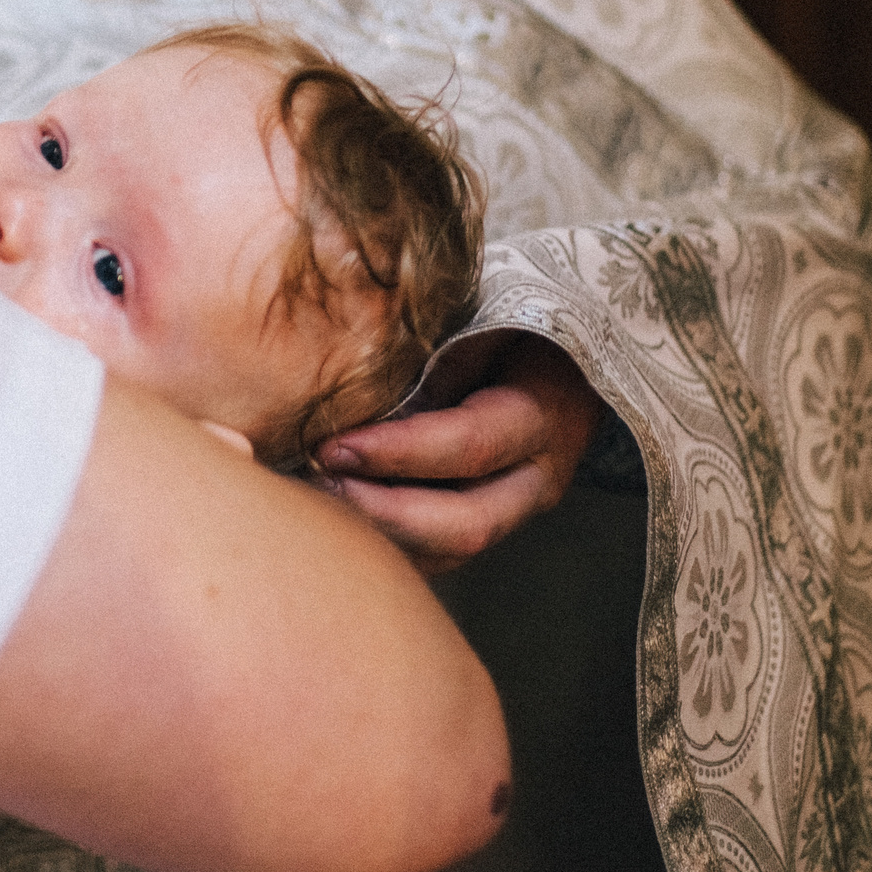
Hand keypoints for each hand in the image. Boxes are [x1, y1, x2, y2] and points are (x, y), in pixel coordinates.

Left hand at [317, 332, 601, 574]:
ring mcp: (513, 510)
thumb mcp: (480, 318)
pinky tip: (333, 513)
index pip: (469, 446)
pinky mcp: (482, 522)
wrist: (557, 358)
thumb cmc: (506, 323)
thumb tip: (344, 355)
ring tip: (314, 500)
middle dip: (382, 513)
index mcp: (540, 415)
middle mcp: (534, 478)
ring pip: (445, 554)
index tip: (332, 444)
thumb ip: (431, 342)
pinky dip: (382, 541)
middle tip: (317, 483)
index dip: (398, 453)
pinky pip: (432, 554)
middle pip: (465, 527)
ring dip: (376, 536)